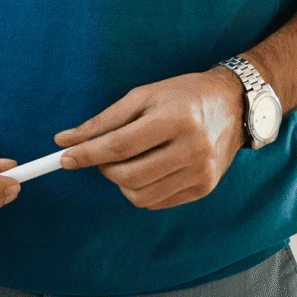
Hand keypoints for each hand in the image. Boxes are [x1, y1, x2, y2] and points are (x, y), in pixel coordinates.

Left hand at [55, 69, 244, 209]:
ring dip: (120, 182)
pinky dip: (140, 190)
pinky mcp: (205, 189)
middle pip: (130, 175)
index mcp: (175, 119)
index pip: (121, 145)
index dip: (88, 154)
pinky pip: (158, 201)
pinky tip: (144, 168)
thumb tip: (64, 140)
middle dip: (104, 168)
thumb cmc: (181, 95)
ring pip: (141, 195)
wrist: (232, 105)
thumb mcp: (142, 95)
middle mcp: (192, 150)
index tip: (64, 158)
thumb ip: (103, 120)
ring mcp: (202, 173)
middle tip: (100, 155)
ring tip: (125, 160)